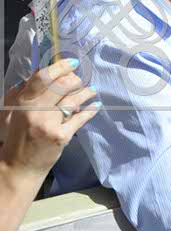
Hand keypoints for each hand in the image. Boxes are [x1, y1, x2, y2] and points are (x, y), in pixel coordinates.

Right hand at [0, 59, 99, 178]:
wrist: (19, 167)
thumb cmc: (18, 135)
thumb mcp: (15, 111)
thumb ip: (27, 91)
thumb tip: (42, 68)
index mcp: (22, 102)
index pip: (42, 77)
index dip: (60, 67)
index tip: (72, 63)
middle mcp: (35, 111)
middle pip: (62, 86)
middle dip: (75, 81)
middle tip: (79, 81)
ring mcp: (49, 124)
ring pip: (73, 100)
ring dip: (86, 93)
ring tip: (91, 91)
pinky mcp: (61, 136)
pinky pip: (80, 118)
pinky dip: (90, 110)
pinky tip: (96, 106)